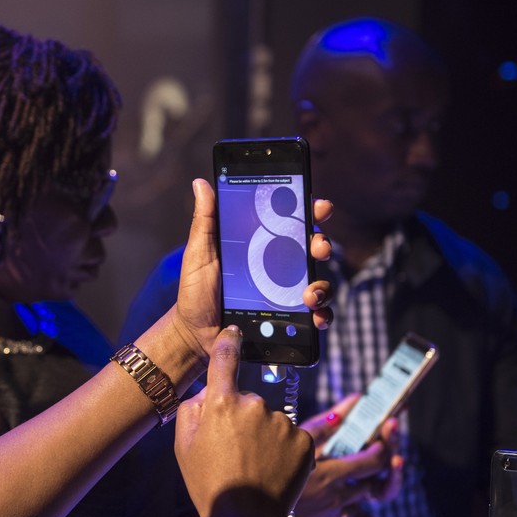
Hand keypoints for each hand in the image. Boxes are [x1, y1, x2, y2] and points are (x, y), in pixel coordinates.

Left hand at [173, 183, 332, 359]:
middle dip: (322, 243)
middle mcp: (278, 266)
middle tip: (317, 248)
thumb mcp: (199, 253)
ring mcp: (285, 292)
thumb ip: (205, 220)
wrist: (194, 332)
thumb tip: (201, 183)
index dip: (309, 209)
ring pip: (319, 282)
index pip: (291, 222)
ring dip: (322, 285)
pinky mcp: (288, 318)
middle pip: (312, 248)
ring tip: (309, 294)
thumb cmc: (195, 290)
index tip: (317, 205)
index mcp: (260, 245)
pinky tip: (315, 317)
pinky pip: (315, 315)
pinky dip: (322, 315)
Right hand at [174, 327, 314, 516]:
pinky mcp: (304, 440)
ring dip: (263, 436)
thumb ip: (192, 409)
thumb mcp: (183, 445)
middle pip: (248, 399)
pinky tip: (271, 470)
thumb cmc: (208, 483)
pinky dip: (283, 450)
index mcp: (221, 402)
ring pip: (270, 420)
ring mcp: (282, 422)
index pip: (225, 357)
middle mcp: (255, 404)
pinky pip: (290, 436)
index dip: (228, 342)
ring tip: (253, 466)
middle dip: (241, 418)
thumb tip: (207, 392)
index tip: (233, 333)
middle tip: (232, 452)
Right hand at [293, 395, 403, 516]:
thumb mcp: (296, 445)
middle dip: (387, 462)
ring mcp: (334, 512)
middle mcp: (339, 495)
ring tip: (396, 472)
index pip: (373, 461)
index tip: (385, 431)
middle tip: (389, 445)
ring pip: (368, 500)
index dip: (384, 446)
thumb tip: (354, 401)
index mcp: (333, 473)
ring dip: (383, 487)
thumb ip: (326, 424)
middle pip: (376, 481)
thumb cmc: (268, 475)